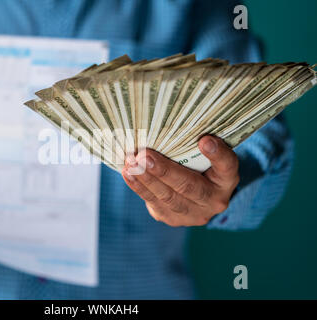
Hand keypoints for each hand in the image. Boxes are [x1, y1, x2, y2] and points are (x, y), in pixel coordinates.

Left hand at [122, 136, 239, 226]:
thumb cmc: (199, 165)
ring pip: (168, 197)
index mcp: (227, 180)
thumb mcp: (204, 155)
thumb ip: (193, 145)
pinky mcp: (173, 219)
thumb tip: (168, 125)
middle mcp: (215, 200)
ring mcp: (194, 214)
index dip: (217, 154)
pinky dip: (139, 187)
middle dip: (164, 170)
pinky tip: (128, 174)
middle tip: (144, 155)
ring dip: (146, 179)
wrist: (195, 196)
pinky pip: (154, 203)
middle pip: (189, 186)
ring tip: (131, 163)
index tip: (205, 140)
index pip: (227, 166)